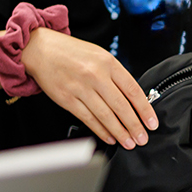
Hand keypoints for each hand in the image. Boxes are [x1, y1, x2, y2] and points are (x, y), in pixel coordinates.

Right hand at [20, 29, 157, 148]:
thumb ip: (115, 74)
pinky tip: (109, 137)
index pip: (133, 90)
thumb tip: (132, 98)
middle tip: (142, 138)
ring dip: (119, 132)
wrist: (40, 49)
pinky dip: (101, 130)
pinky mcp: (67, 99)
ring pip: (105, 115)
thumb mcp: (98, 55)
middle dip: (134, 126)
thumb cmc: (69, 51)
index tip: (151, 122)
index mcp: (107, 62)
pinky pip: (88, 118)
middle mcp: (95, 75)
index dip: (145, 110)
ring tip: (129, 142)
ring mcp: (80, 88)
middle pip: (121, 106)